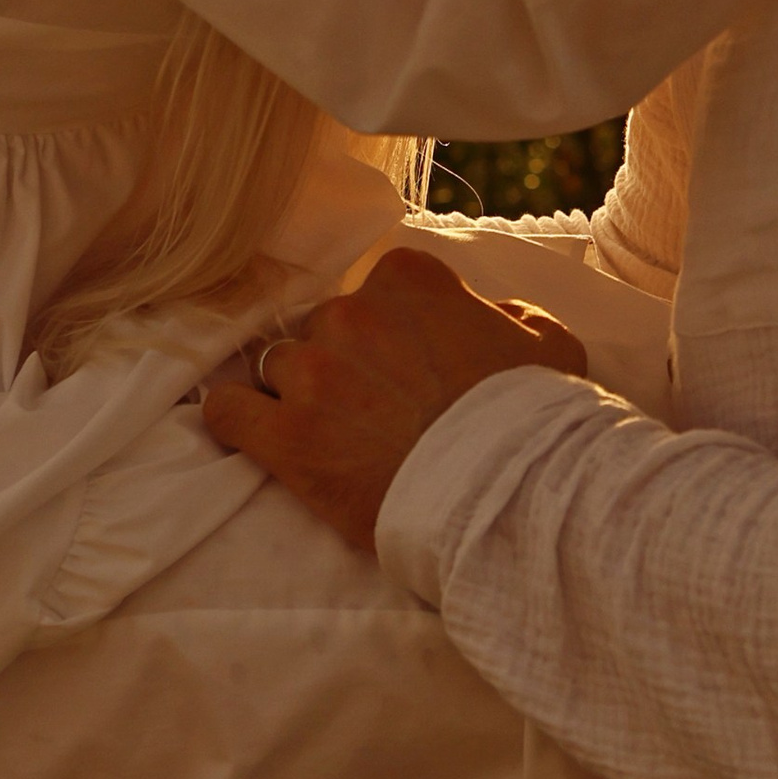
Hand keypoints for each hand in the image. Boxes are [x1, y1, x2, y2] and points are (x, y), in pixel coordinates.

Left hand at [201, 250, 588, 550]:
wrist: (505, 498)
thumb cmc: (532, 422)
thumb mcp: (550, 347)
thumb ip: (514, 317)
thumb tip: (497, 316)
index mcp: (408, 279)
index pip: (374, 288)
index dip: (388, 330)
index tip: (402, 363)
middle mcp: (351, 312)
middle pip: (321, 327)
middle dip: (339, 362)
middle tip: (369, 408)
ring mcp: (314, 373)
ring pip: (275, 367)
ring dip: (295, 395)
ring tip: (325, 432)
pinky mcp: (287, 437)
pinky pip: (228, 411)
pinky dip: (234, 419)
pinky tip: (251, 434)